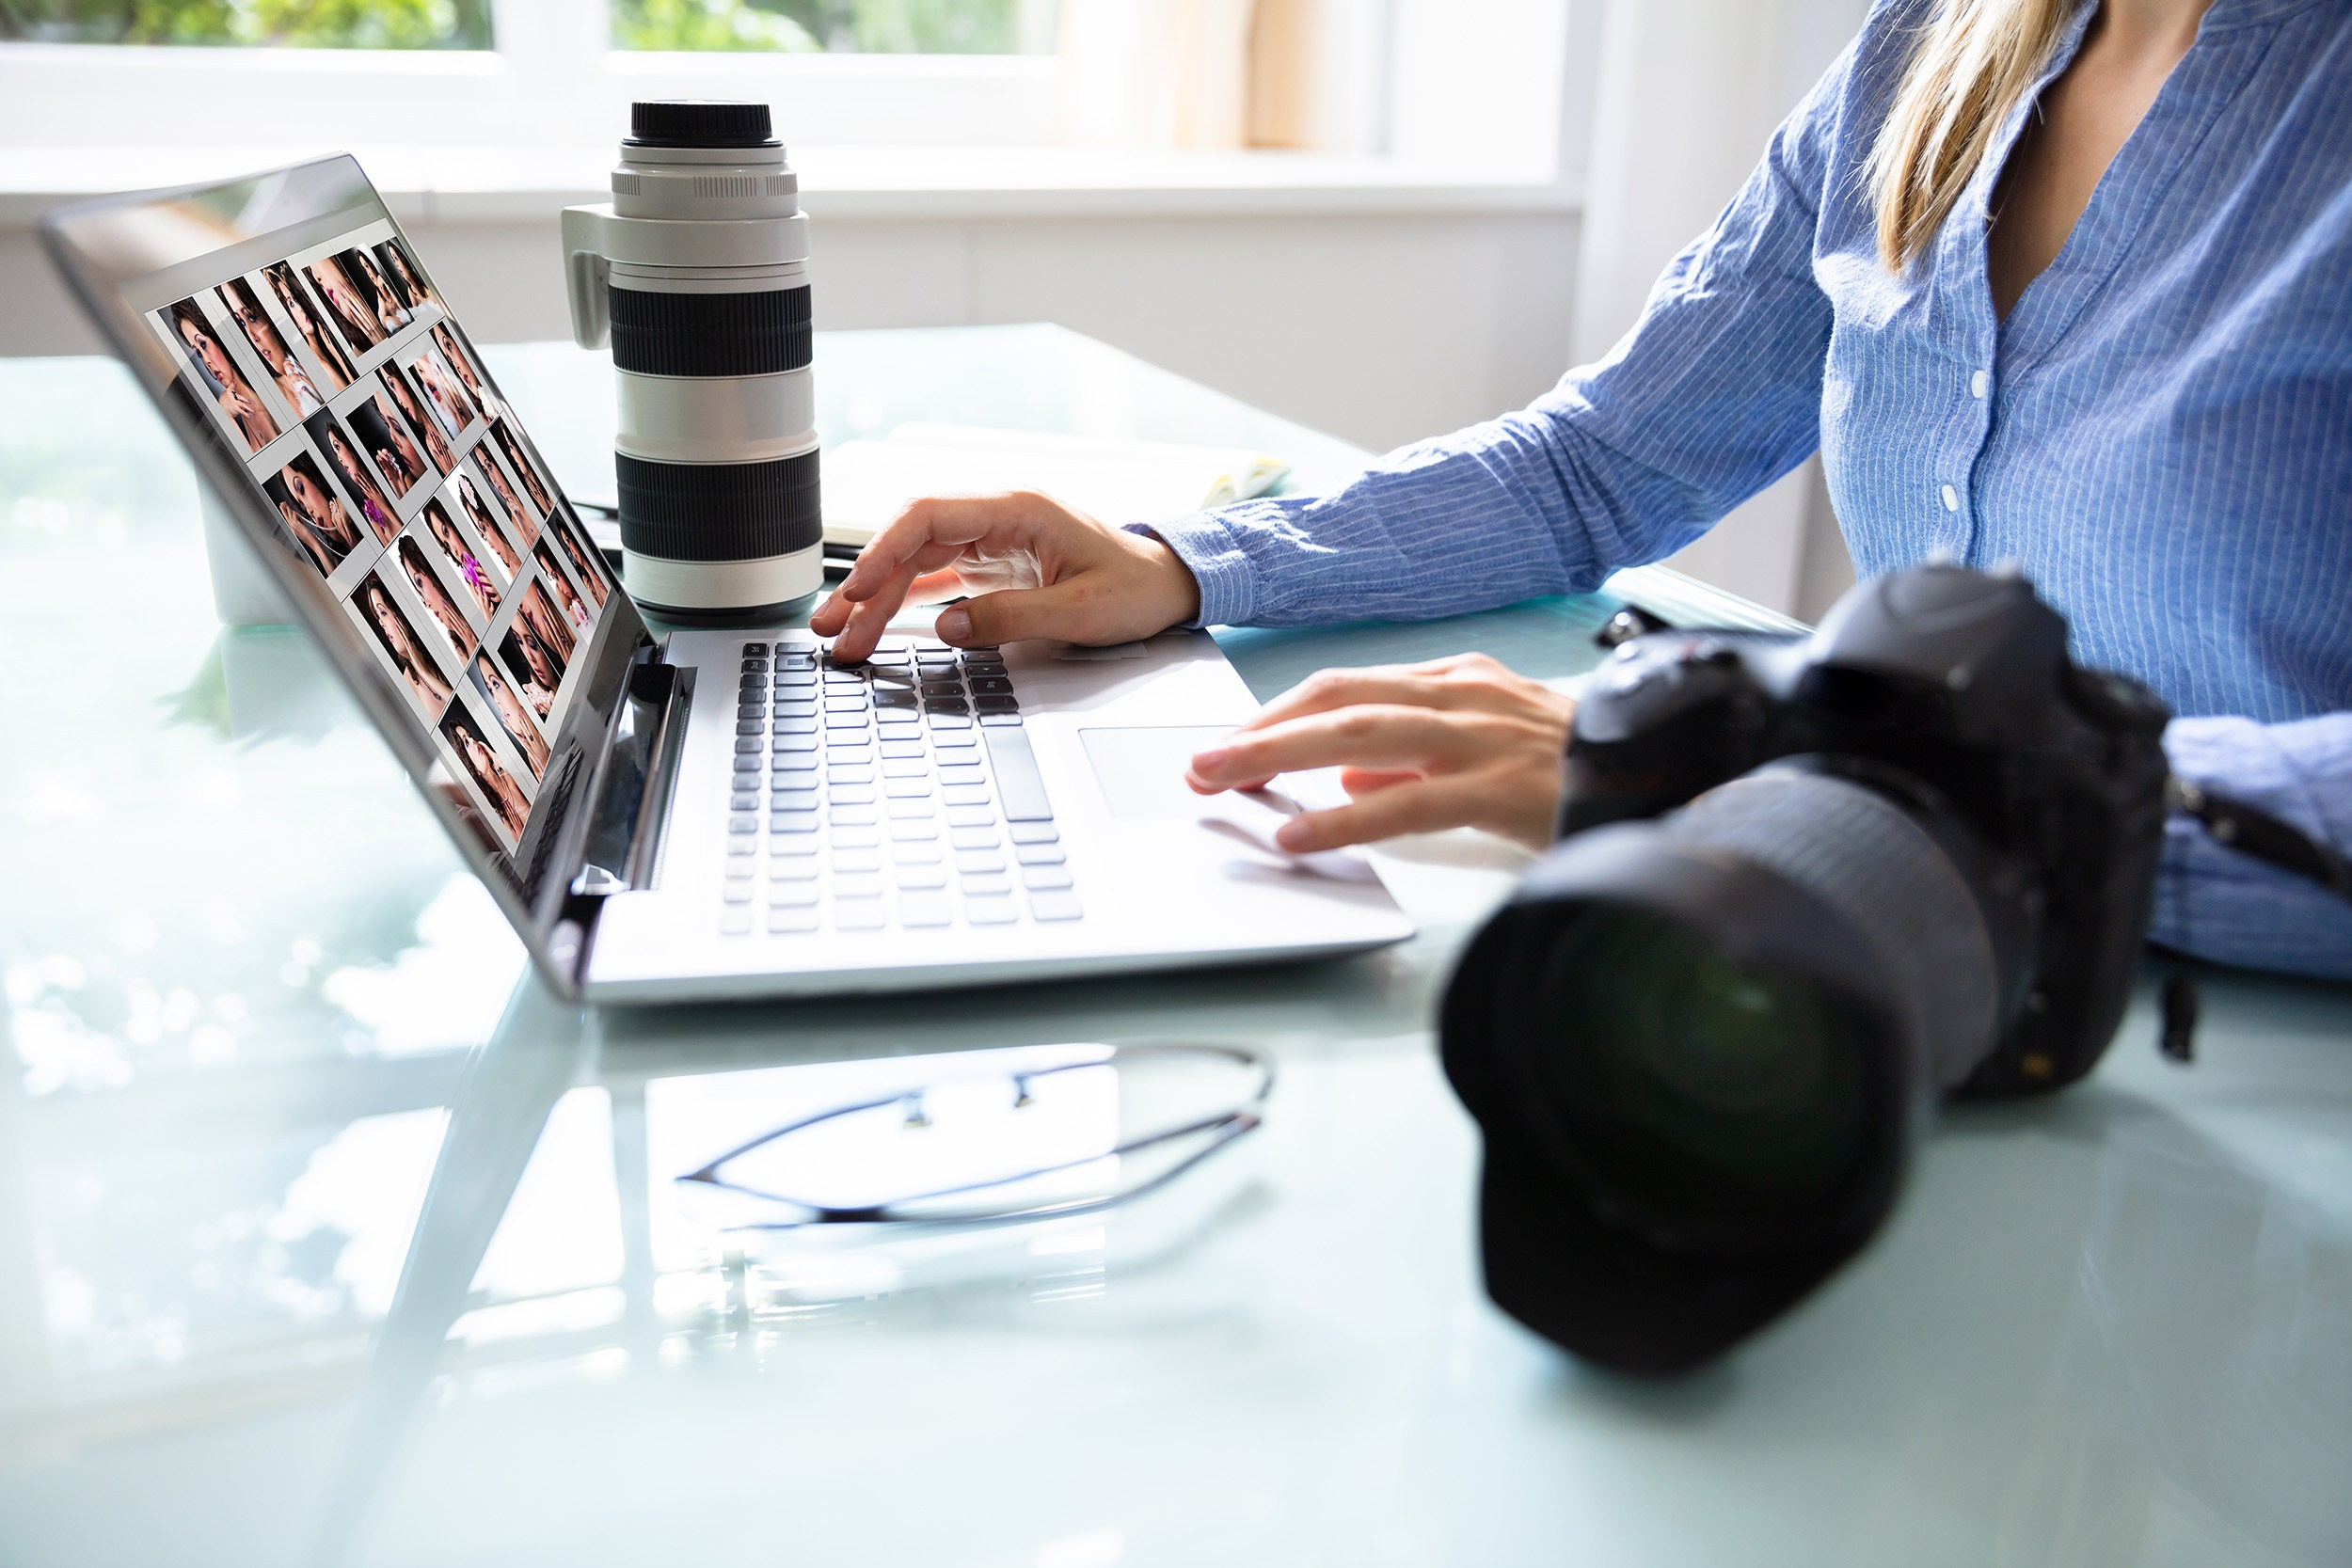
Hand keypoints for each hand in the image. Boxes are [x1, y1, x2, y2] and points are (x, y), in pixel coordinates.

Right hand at [809, 491, 1200, 662]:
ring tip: (844, 636)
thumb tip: (947, 627)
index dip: (885, 550)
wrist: (1167, 586)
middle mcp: (997, 517)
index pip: (930, 516)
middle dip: (867, 584)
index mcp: (1018, 509)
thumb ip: (1012, 618)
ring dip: (878, 598)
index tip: (856, 587)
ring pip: (917, 563)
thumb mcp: (1079, 611)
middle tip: (832, 626)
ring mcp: (991, 540)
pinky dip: (904, 602)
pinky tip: (875, 623)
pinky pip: (935, 579)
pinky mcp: (991, 566)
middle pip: (913, 542)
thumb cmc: (1136, 588)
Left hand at [1185, 653, 1575, 852]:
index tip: (1231, 739)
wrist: (1671, 774)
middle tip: (1203, 761)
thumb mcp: (1488, 749)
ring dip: (1281, 757)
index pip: (1350, 686)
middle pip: (1340, 701)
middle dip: (1261, 729)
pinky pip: (1408, 801)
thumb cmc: (1579, 766)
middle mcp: (1464, 696)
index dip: (1282, 712)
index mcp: (1458, 682)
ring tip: (1226, 782)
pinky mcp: (1502, 787)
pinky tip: (1303, 833)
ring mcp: (1482, 738)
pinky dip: (1346, 817)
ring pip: (1360, 736)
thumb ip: (1416, 760)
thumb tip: (1347, 778)